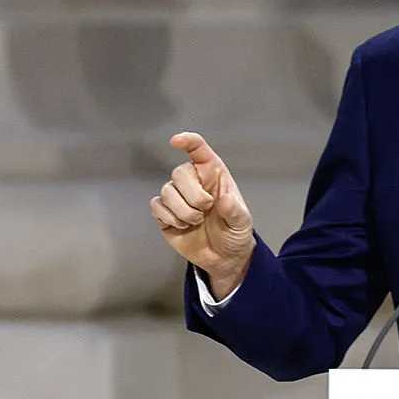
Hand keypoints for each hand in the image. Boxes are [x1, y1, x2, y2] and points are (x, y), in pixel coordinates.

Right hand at [150, 132, 254, 299]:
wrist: (223, 257)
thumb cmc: (235, 232)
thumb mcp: (242, 221)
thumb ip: (234, 210)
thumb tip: (224, 200)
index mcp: (214, 175)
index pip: (199, 151)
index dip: (188, 142)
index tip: (177, 141)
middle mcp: (194, 182)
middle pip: (179, 173)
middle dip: (192, 194)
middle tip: (206, 209)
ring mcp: (178, 197)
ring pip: (166, 191)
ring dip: (183, 210)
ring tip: (196, 221)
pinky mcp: (165, 213)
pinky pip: (157, 206)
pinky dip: (170, 218)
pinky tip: (184, 226)